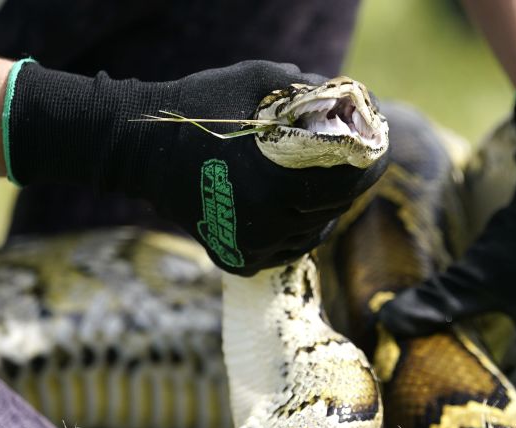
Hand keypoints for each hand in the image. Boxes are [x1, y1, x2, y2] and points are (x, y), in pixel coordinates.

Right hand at [4, 60, 386, 274]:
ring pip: (312, 232)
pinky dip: (296, 231)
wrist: (138, 150)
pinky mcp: (235, 258)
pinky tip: (294, 208)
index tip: (377, 149)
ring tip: (321, 183)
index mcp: (278, 181)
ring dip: (324, 209)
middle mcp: (268, 223)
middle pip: (334, 208)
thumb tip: (346, 96)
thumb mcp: (255, 80)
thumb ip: (305, 88)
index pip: (349, 182)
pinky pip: (285, 250)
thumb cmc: (197, 108)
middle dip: (349, 184)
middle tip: (353, 163)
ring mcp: (250, 246)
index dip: (371, 164)